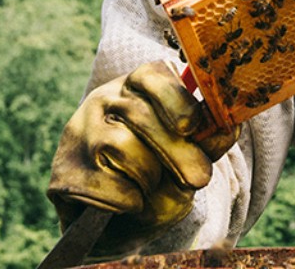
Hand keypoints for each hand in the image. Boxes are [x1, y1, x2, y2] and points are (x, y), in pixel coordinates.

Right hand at [47, 61, 237, 242]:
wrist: (111, 219)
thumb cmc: (156, 176)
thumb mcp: (186, 155)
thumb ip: (206, 142)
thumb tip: (230, 125)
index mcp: (134, 85)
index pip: (152, 76)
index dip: (175, 100)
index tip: (192, 126)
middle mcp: (103, 100)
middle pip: (142, 117)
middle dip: (177, 152)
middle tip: (199, 178)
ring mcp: (79, 132)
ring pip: (124, 148)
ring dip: (148, 178)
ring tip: (150, 187)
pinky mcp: (64, 172)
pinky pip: (106, 186)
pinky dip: (127, 201)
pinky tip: (128, 202)